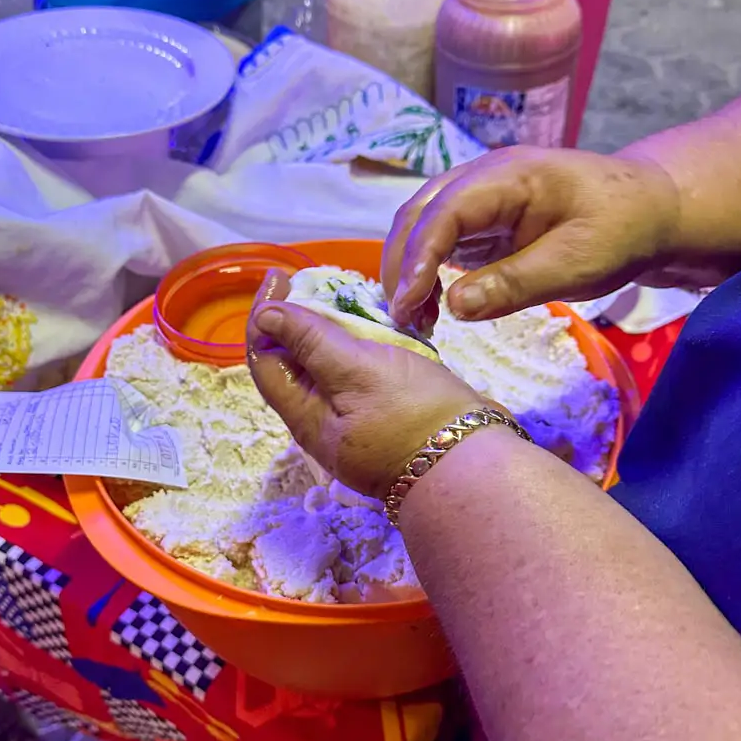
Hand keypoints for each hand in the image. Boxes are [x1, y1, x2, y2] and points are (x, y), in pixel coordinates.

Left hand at [247, 271, 486, 498]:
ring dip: (332, 334)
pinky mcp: (389, 419)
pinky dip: (362, 349)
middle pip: (295, 366)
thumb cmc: (414, 415)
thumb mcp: (357, 371)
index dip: (264, 314)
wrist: (475, 465)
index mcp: (306, 416)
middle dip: (296, 321)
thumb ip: (310, 343)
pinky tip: (380, 331)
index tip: (281, 275)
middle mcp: (325, 424)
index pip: (265, 359)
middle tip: (315, 282)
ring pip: (330, 372)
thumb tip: (265, 316)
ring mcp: (358, 424)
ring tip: (347, 299)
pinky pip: (362, 379)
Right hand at [382, 146, 682, 329]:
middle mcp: (483, 177)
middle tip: (402, 320)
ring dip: (407, 270)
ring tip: (413, 319)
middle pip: (418, 213)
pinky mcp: (481, 220)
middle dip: (400, 265)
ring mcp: (479, 197)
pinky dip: (425, 272)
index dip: (418, 258)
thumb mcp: (577, 264)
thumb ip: (515, 284)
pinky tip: (430, 307)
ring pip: (421, 225)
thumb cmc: (621, 229)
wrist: (651, 209)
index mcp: (508, 175)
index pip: (444, 211)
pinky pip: (438, 239)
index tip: (407, 304)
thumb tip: (454, 307)